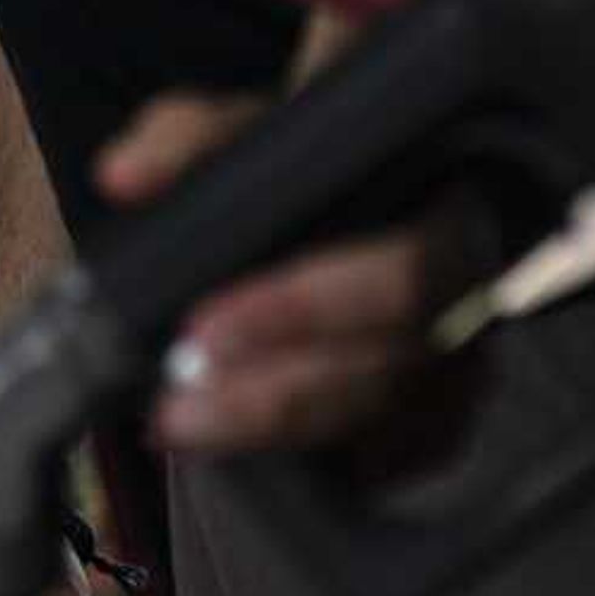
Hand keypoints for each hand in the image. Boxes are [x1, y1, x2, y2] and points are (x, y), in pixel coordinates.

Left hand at [93, 12, 447, 455]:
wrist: (348, 200)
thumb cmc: (304, 161)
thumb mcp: (245, 130)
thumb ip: (187, 140)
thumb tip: (123, 176)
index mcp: (444, 207)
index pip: (400, 273)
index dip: (305, 309)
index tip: (202, 324)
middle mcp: (471, 295)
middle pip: (390, 372)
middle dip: (279, 393)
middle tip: (178, 402)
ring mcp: (464, 361)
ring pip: (385, 423)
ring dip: (278, 433)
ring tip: (180, 424)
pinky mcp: (440, 418)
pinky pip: (390, 461)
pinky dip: (316, 465)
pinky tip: (236, 452)